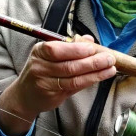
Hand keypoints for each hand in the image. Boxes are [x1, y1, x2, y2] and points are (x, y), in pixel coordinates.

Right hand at [0, 36, 115, 135]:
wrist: (24, 96)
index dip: (76, 49)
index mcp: (39, 51)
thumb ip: (69, 47)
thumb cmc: (41, 70)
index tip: (93, 48)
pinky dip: (89, 81)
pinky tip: (100, 77)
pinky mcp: (53, 95)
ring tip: (111, 68)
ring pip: (74, 78)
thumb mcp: (49, 55)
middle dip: (92, 61)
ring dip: (95, 73)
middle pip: (69, 65)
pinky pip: (74, 87)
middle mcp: (40, 67)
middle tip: (109, 58)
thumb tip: (88, 39)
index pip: (56, 50)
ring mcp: (45, 83)